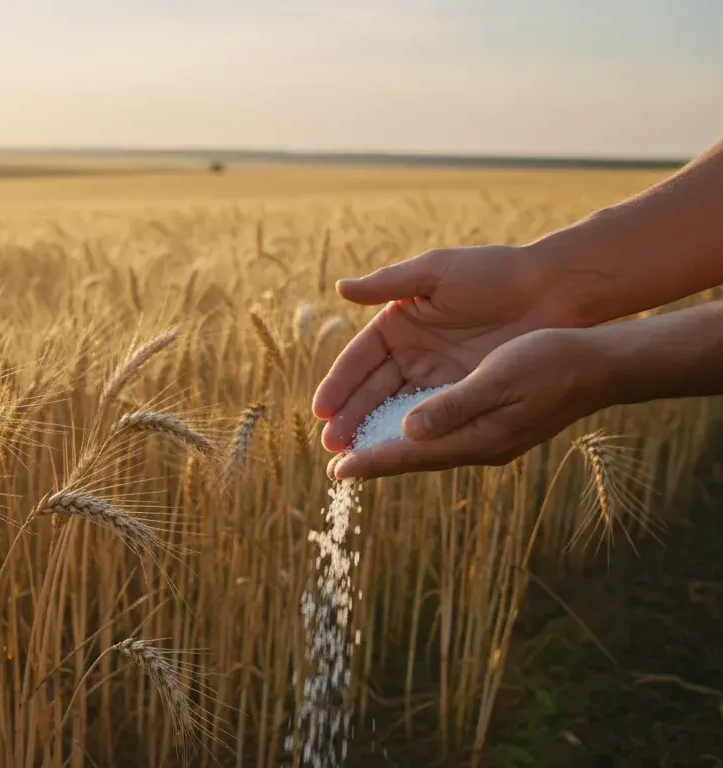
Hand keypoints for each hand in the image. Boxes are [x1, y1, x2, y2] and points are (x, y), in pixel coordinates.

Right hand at [313, 245, 575, 452]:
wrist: (554, 291)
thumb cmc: (493, 273)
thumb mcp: (437, 270)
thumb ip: (389, 282)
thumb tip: (341, 289)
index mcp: (398, 324)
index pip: (359, 360)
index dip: (339, 385)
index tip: (322, 410)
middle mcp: (413, 354)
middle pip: (372, 391)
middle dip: (350, 418)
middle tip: (332, 444)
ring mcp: (438, 376)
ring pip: (397, 409)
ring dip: (374, 432)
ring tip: (351, 456)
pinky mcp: (465, 392)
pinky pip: (432, 418)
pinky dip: (412, 436)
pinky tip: (395, 453)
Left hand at [329, 328, 611, 478]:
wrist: (599, 365)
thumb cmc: (549, 363)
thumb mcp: (497, 378)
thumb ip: (452, 405)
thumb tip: (408, 431)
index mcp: (475, 437)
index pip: (410, 454)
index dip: (371, 461)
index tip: (337, 471)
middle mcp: (478, 445)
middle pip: (415, 458)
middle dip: (375, 461)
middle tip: (336, 468)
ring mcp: (488, 438)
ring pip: (429, 448)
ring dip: (394, 450)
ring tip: (360, 452)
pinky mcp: (495, 425)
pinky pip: (445, 436)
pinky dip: (417, 435)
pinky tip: (404, 430)